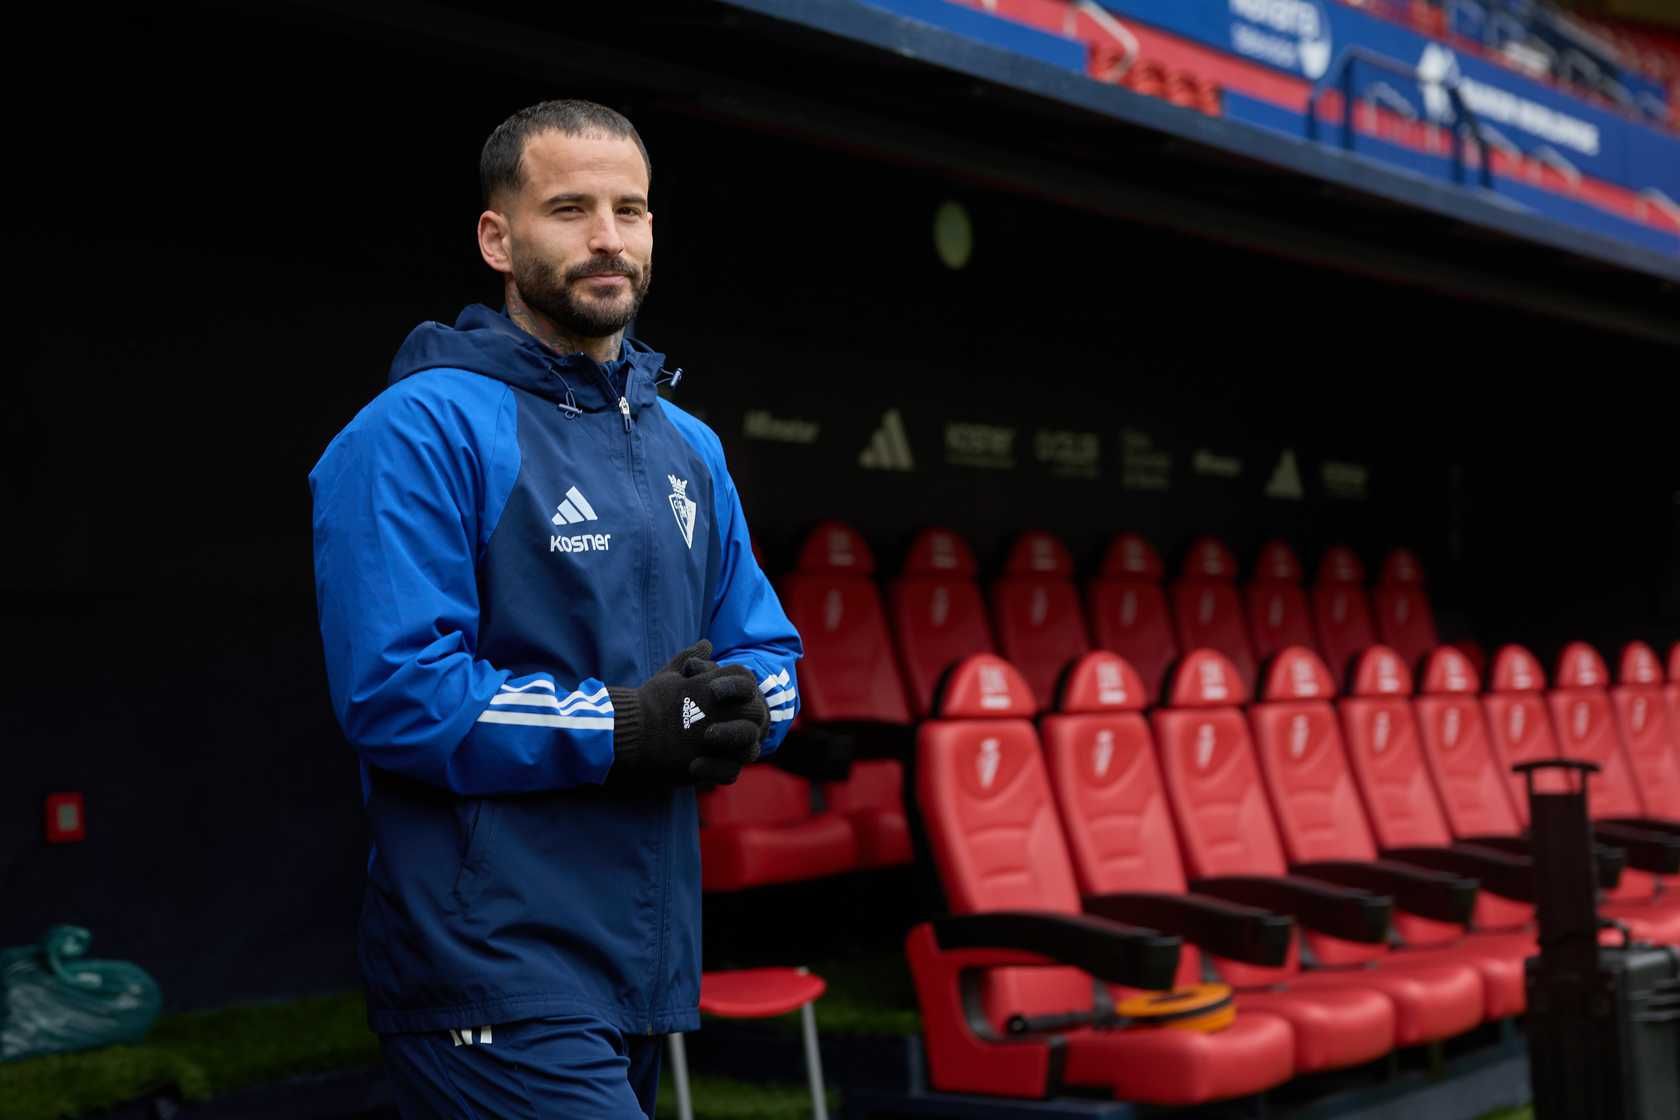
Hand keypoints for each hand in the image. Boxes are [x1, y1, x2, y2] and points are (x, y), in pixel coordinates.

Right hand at [604, 641, 768, 788]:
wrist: (626, 732)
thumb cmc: (648, 702)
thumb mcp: (670, 675)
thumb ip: (691, 658)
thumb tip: (707, 643)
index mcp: (707, 688)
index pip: (746, 678)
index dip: (744, 685)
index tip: (731, 694)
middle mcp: (714, 712)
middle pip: (755, 708)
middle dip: (750, 713)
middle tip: (739, 721)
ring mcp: (709, 740)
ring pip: (750, 741)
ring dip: (745, 743)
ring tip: (733, 744)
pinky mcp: (701, 764)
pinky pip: (731, 769)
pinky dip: (728, 767)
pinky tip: (720, 762)